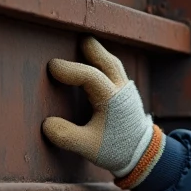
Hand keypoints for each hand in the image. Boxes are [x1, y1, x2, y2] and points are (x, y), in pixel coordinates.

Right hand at [42, 36, 159, 183]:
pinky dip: (103, 61)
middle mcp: (121, 90)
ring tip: (83, 44)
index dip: (70, 69)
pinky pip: (115, 69)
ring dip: (97, 53)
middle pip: (107, 61)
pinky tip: (93, 60)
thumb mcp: (88, 148)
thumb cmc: (116, 149)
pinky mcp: (127, 92)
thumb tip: (47, 124)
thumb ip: (67, 136)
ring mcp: (127, 89)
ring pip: (113, 63)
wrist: (144, 153)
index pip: (90, 76)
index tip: (52, 67)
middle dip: (90, 49)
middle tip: (73, 37)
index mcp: (112, 100)